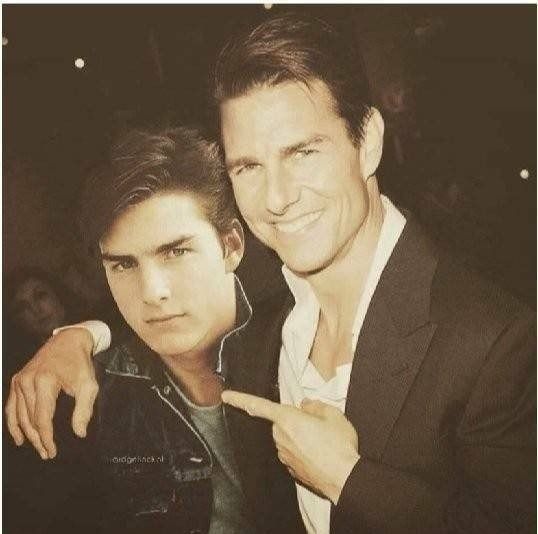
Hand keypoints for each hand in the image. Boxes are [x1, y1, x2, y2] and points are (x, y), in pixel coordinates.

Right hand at [5, 327, 97, 458]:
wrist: (69, 341)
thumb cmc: (80, 363)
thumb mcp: (88, 385)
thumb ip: (84, 409)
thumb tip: (79, 433)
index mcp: (44, 382)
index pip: (42, 418)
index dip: (46, 438)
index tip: (53, 451)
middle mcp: (27, 381)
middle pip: (29, 419)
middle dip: (38, 439)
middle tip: (47, 453)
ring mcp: (20, 380)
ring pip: (19, 415)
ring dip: (27, 434)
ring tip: (37, 448)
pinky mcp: (18, 380)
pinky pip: (11, 406)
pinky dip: (13, 423)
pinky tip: (19, 437)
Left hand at [222, 390, 359, 503]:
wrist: (344, 478)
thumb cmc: (338, 445)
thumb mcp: (333, 414)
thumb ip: (315, 406)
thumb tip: (305, 405)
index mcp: (287, 419)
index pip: (259, 406)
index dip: (241, 399)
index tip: (226, 396)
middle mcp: (280, 437)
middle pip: (281, 422)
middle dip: (294, 421)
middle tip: (317, 424)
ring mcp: (284, 455)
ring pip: (288, 438)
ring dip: (300, 437)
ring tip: (323, 441)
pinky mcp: (291, 469)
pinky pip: (294, 453)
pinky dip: (304, 451)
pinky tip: (319, 453)